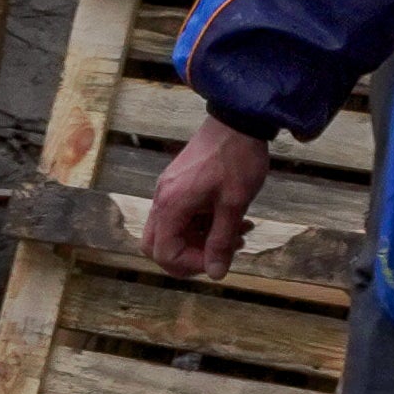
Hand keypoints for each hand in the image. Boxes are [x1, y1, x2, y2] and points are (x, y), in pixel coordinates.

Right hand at [140, 115, 272, 277]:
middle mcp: (162, 200)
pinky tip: (229, 219)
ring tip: (236, 235)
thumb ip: (221, 241)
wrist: (237, 119)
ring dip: (200, 241)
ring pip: (170, 232)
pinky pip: (180, 216)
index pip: (164, 253)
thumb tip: (216, 274)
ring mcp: (168, 191)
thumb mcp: (233, 204)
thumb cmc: (237, 159)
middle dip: (188, 257)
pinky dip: (201, 225)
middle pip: (156, 246)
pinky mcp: (177, 185)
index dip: (191, 265)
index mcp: (171, 205)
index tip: (219, 259)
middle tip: (218, 254)